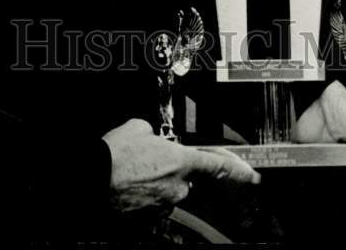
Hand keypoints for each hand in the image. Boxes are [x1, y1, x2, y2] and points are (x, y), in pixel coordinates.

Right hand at [103, 118, 259, 212]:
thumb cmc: (116, 153)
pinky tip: (126, 183)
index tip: (253, 175)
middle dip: (171, 169)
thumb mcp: (139, 127)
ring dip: (154, 182)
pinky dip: (142, 194)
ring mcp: (163, 205)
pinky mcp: (148, 218)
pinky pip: (151, 202)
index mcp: (181, 161)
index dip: (238, 169)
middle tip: (148, 160)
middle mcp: (177, 186)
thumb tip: (153, 138)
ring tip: (132, 170)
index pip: (217, 165)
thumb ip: (155, 133)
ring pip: (166, 191)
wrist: (92, 178)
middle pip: (185, 177)